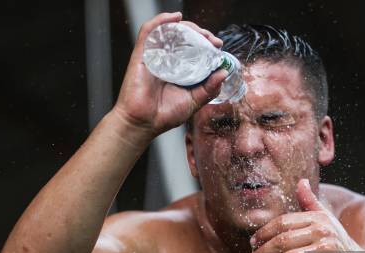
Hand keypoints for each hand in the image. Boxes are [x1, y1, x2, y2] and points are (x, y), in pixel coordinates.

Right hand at [113, 12, 227, 139]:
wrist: (144, 124)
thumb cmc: (164, 115)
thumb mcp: (194, 101)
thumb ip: (209, 88)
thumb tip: (223, 73)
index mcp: (179, 70)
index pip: (193, 49)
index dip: (206, 43)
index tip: (218, 45)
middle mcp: (167, 61)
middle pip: (183, 37)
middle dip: (200, 34)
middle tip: (212, 40)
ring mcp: (154, 56)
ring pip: (169, 31)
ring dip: (186, 27)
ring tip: (199, 32)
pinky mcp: (141, 55)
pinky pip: (149, 32)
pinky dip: (161, 21)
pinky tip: (175, 17)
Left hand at [246, 179, 361, 252]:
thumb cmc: (339, 244)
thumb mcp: (326, 220)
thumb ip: (310, 203)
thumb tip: (301, 181)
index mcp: (318, 218)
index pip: (283, 222)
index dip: (264, 232)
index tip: (251, 243)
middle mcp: (323, 231)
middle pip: (282, 241)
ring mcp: (328, 250)